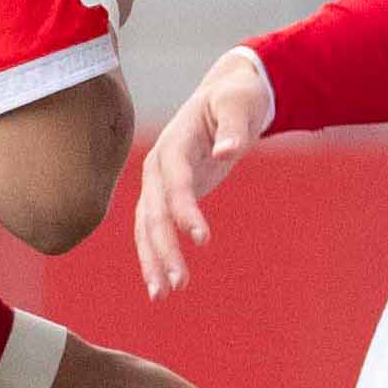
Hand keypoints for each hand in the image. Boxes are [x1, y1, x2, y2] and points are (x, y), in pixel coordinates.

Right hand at [132, 48, 273, 298]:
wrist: (225, 93)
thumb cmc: (238, 96)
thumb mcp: (241, 103)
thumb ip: (235, 127)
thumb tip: (228, 152)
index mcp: (175, 141)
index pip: (176, 181)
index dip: (186, 210)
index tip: (203, 240)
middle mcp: (158, 164)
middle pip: (154, 211)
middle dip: (164, 248)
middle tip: (180, 284)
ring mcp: (157, 181)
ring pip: (147, 226)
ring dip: (153, 260)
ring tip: (162, 295)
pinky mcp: (165, 195)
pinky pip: (153, 228)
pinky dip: (155, 255)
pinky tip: (160, 286)